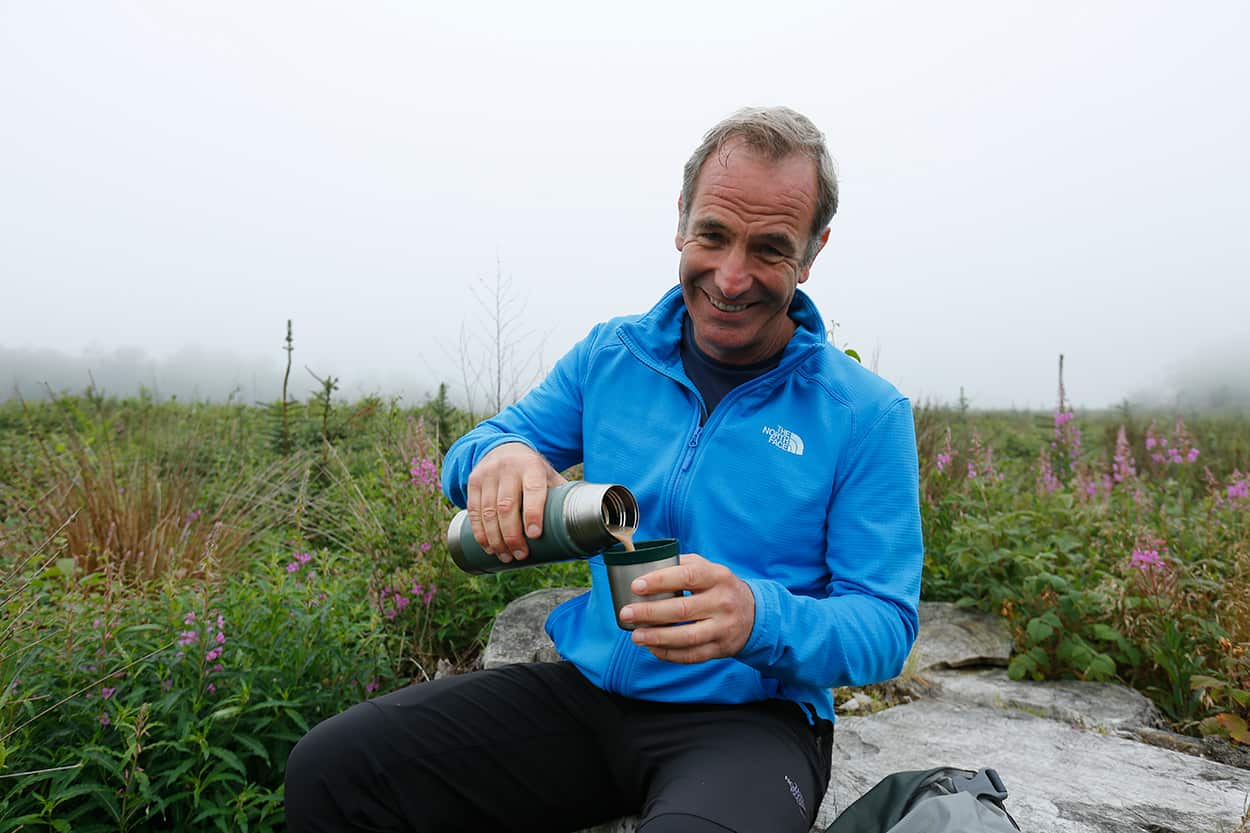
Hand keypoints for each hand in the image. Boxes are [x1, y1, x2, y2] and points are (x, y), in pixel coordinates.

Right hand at [465, 443, 564, 562]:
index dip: (533, 514)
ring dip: (496, 539)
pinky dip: (480, 533)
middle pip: (507, 506)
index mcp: (532, 466)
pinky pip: (474, 511)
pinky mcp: (473, 482)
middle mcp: (508, 468)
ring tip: (506, 556)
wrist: (503, 448)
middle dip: (512, 535)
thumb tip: (584, 525)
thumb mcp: (548, 475)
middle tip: (520, 555)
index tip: (535, 536)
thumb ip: (561, 495)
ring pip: (488, 512)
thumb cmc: (532, 470)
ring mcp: (488, 474)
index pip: (533, 490)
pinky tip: (488, 547)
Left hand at [619, 553, 755, 662]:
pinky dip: (669, 654)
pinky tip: (653, 648)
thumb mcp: (709, 568)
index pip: (687, 576)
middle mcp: (722, 602)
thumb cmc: (720, 588)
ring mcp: (723, 627)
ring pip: (687, 636)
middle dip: (650, 612)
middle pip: (683, 609)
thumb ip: (682, 565)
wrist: (753, 614)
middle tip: (626, 613)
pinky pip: (692, 655)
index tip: (636, 586)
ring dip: (657, 637)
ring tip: (636, 636)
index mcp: (717, 577)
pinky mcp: (720, 648)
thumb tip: (646, 565)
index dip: (660, 581)